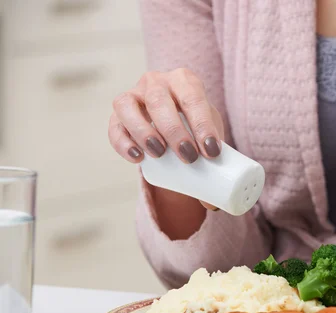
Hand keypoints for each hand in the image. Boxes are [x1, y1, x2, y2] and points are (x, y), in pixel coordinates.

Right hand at [108, 68, 224, 209]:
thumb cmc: (195, 127)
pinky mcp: (116, 115)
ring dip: (143, 130)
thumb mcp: (210, 136)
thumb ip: (219, 166)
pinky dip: (122, 141)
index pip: (193, 97)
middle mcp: (156, 81)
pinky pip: (114, 125)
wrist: (173, 122)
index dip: (202, 123)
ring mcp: (133, 95)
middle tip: (188, 157)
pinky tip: (136, 157)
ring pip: (129, 106)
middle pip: (160, 100)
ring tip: (159, 155)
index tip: (211, 152)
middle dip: (174, 129)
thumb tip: (215, 205)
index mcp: (185, 81)